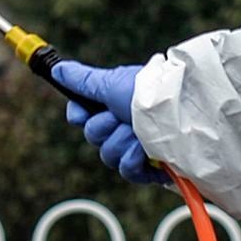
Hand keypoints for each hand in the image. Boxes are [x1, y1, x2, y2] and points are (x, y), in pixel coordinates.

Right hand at [44, 58, 160, 185]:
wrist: (183, 116)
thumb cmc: (151, 94)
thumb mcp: (113, 83)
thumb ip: (83, 80)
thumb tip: (58, 69)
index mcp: (115, 101)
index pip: (82, 114)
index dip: (79, 115)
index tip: (82, 113)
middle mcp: (125, 123)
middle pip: (93, 136)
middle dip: (107, 127)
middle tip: (125, 118)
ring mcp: (137, 145)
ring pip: (109, 155)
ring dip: (124, 143)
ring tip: (143, 135)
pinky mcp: (150, 166)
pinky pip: (128, 171)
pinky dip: (137, 162)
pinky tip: (150, 153)